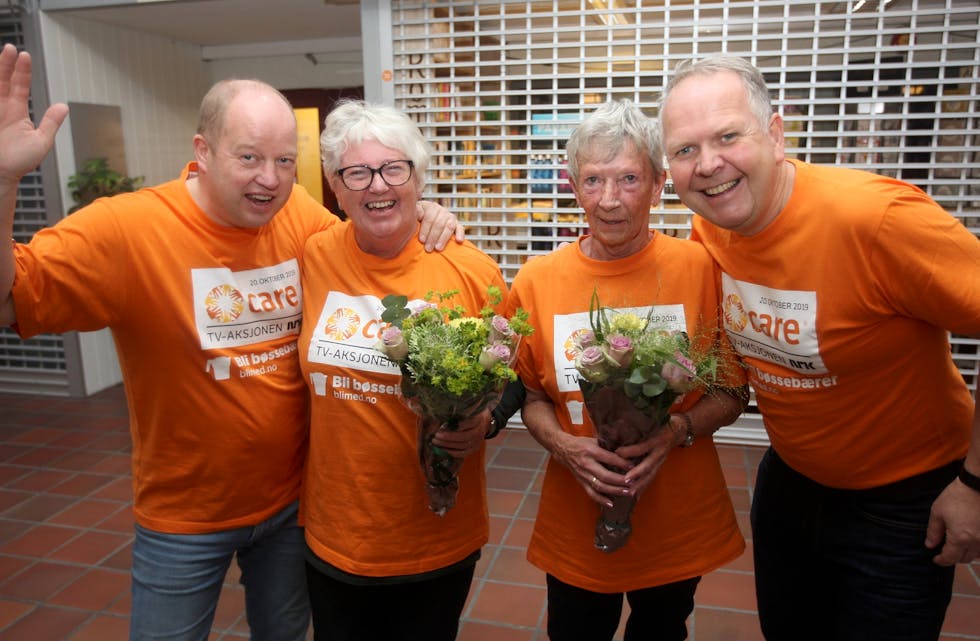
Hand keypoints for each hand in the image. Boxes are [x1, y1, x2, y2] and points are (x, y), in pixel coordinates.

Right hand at [0, 44, 67, 185]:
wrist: (0, 176)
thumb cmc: (20, 163)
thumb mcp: (40, 142)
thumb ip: (50, 123)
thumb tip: (64, 106)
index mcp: (16, 111)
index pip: (19, 85)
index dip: (21, 70)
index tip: (24, 55)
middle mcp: (1, 107)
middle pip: (2, 80)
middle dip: (5, 63)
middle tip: (10, 48)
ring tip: (3, 53)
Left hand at [416, 200, 464, 251]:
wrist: (426, 220)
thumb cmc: (417, 220)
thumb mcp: (413, 214)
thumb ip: (415, 212)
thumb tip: (420, 214)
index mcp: (430, 207)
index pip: (429, 217)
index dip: (425, 229)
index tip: (421, 240)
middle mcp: (441, 210)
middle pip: (439, 223)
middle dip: (433, 237)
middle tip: (428, 248)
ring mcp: (450, 217)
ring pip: (449, 227)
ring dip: (443, 238)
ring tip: (438, 249)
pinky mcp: (457, 224)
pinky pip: (460, 228)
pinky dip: (460, 234)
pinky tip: (459, 241)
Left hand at [431, 409, 487, 457]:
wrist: (484, 424)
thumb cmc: (470, 415)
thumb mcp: (467, 410)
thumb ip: (457, 413)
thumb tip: (440, 416)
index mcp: (478, 420)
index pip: (469, 423)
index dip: (457, 425)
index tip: (444, 424)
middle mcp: (479, 432)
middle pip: (464, 436)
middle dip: (448, 437)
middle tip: (436, 435)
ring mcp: (477, 442)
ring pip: (462, 446)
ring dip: (447, 445)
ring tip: (435, 441)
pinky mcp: (473, 450)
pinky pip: (462, 454)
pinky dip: (450, 452)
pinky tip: (441, 449)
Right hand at [552, 431, 634, 507]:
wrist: (563, 449)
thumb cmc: (582, 443)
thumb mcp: (594, 440)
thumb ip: (608, 446)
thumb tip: (627, 451)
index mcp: (590, 451)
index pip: (609, 458)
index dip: (622, 463)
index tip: (634, 466)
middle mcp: (586, 464)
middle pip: (605, 475)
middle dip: (620, 481)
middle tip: (633, 483)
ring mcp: (583, 474)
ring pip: (599, 486)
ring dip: (614, 491)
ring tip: (627, 493)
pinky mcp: (581, 482)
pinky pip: (591, 493)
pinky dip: (601, 500)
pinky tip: (611, 504)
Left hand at [617, 426, 675, 498]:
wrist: (677, 430)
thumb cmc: (659, 425)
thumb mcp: (650, 424)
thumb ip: (636, 428)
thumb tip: (617, 433)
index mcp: (656, 440)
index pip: (642, 446)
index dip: (630, 450)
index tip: (616, 452)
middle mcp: (659, 452)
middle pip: (648, 465)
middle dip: (637, 474)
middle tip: (625, 481)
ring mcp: (661, 460)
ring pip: (650, 475)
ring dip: (640, 485)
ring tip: (630, 493)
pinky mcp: (660, 466)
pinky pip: (652, 478)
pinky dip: (644, 487)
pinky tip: (636, 496)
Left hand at [925, 476, 979, 564]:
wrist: (977, 485)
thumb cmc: (956, 496)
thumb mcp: (938, 512)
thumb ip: (933, 531)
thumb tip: (930, 545)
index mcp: (960, 538)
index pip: (950, 558)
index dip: (941, 560)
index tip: (936, 559)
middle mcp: (976, 542)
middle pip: (964, 559)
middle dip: (953, 557)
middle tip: (944, 551)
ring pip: (976, 555)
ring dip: (966, 553)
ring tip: (956, 545)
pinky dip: (976, 547)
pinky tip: (968, 539)